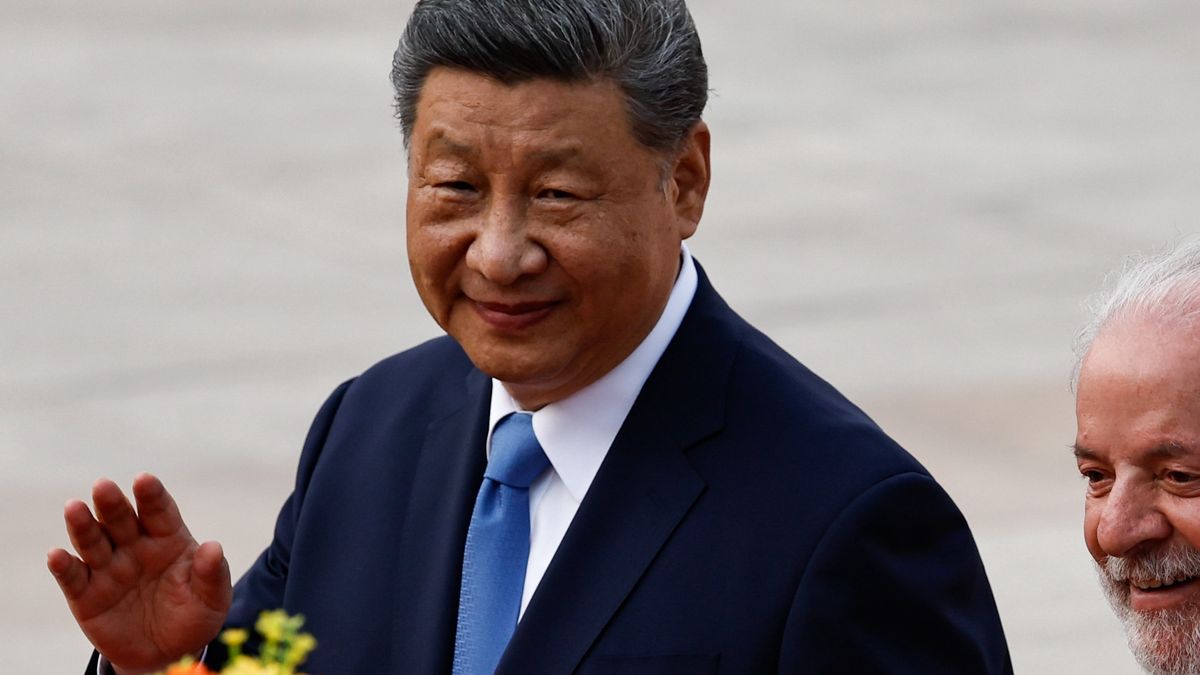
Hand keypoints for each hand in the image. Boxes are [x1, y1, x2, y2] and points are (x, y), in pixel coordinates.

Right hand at [47, 473, 231, 673]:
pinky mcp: (86, 595)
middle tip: (103, 486)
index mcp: (168, 539)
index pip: (160, 512)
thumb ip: (212, 574)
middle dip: (112, 503)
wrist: (167, 655)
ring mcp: (109, 569)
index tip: (144, 479)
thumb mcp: (212, 599)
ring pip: (93, 541)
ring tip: (74, 508)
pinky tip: (57, 555)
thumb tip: (213, 547)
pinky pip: (73, 578)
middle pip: (122, 520)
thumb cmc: (193, 617)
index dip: (152, 495)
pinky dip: (63, 566)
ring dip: (83, 525)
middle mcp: (135, 547)